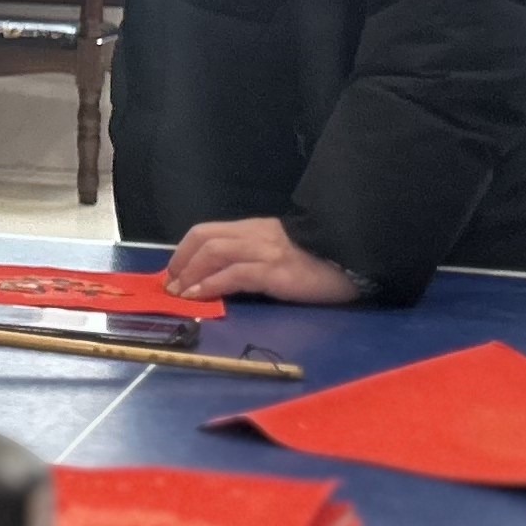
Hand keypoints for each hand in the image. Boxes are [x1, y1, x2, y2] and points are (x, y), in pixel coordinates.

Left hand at [162, 217, 364, 303]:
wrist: (354, 262)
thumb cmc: (317, 262)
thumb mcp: (279, 251)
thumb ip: (251, 255)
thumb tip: (218, 274)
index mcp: (254, 229)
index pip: (207, 231)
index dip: (184, 250)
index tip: (173, 271)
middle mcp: (256, 235)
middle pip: (204, 238)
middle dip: (180, 261)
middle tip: (170, 284)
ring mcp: (266, 252)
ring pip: (214, 252)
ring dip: (190, 273)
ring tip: (179, 292)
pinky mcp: (276, 271)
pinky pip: (234, 274)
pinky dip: (211, 284)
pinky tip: (199, 296)